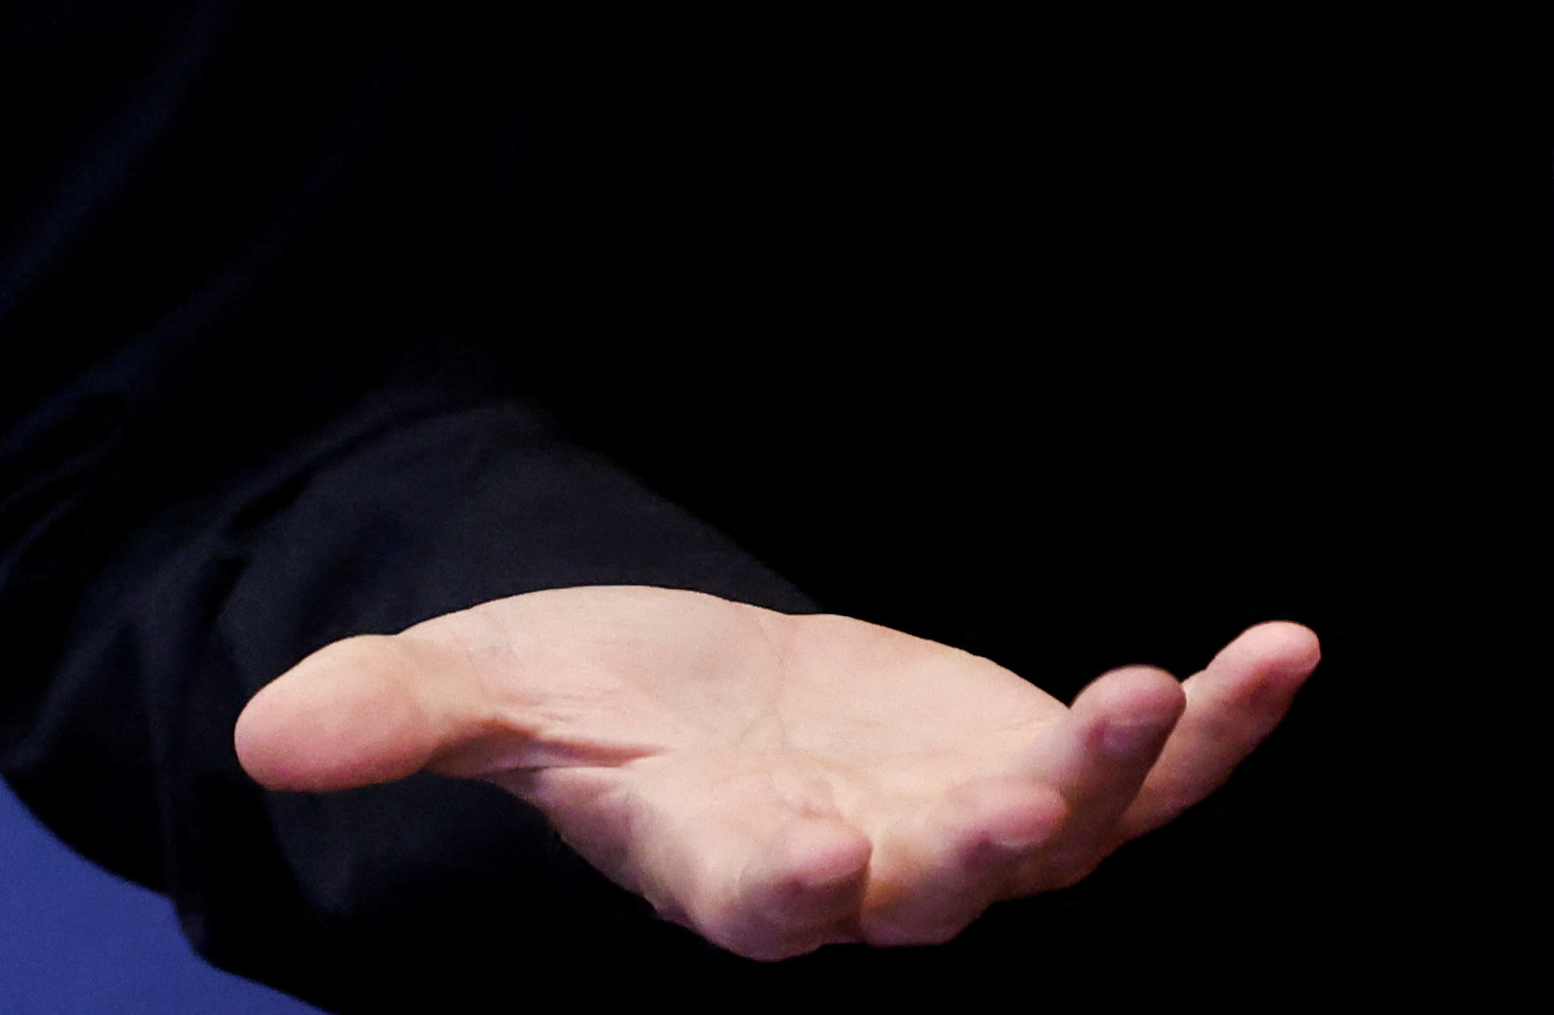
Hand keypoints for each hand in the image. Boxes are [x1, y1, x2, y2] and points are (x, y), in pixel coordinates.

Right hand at [235, 585, 1317, 958]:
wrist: (708, 702)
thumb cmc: (595, 706)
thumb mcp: (492, 689)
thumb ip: (400, 717)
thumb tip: (263, 734)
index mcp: (723, 863)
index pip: (755, 901)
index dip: (785, 890)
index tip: (812, 865)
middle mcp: (859, 875)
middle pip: (932, 897)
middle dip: (985, 853)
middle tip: (1032, 796)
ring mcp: (966, 836)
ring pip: (1064, 843)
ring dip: (1125, 776)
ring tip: (1166, 686)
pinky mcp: (1043, 774)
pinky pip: (1157, 774)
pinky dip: (1224, 727)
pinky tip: (1290, 653)